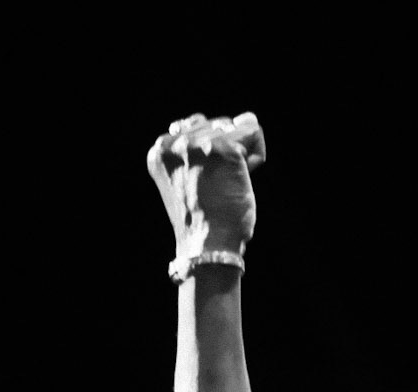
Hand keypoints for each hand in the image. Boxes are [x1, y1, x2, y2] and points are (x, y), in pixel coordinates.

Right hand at [147, 112, 264, 268]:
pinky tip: (242, 181)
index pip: (195, 128)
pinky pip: (252, 132)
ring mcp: (199, 143)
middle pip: (216, 125)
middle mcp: (175, 141)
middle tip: (219, 188)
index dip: (211, 155)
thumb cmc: (206, 223)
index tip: (206, 183)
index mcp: (161, 150)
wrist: (208, 246)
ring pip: (234, 127)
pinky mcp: (223, 148)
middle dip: (227, 152)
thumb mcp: (189, 182)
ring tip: (229, 184)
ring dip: (241, 155)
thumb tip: (245, 119)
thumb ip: (196, 152)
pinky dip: (256, 157)